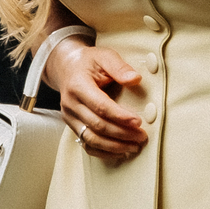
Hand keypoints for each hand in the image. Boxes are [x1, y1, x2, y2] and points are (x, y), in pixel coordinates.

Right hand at [45, 41, 147, 161]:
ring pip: (91, 139)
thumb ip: (120, 67)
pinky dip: (104, 152)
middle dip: (122, 133)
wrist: (67, 67)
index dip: (120, 116)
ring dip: (114, 146)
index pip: (100, 106)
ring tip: (135, 146)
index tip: (139, 122)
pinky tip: (121, 152)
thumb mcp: (104, 56)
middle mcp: (70, 104)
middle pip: (97, 125)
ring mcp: (69, 117)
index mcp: (77, 85)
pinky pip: (86, 144)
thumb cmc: (89, 62)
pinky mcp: (72, 126)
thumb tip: (135, 79)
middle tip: (142, 136)